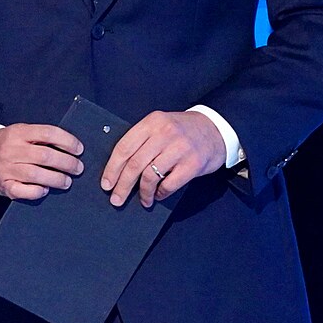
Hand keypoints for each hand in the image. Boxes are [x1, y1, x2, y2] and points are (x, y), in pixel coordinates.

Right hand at [0, 124, 85, 200]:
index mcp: (18, 132)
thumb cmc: (7, 144)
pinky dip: (38, 191)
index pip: (48, 133)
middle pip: (45, 156)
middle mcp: (12, 150)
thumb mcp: (21, 132)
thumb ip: (40, 137)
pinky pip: (24, 191)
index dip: (67, 141)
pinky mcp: (4, 186)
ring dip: (57, 179)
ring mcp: (6, 169)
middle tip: (78, 168)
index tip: (79, 149)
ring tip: (67, 181)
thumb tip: (70, 147)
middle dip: (67, 163)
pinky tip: (45, 189)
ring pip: (37, 175)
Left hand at [101, 110, 224, 208]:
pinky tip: (158, 195)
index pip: (124, 147)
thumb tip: (119, 169)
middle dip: (122, 185)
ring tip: (143, 200)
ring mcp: (180, 148)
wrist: (216, 129)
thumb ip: (142, 141)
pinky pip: (169, 184)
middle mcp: (164, 133)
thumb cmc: (183, 131)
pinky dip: (160, 193)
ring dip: (143, 192)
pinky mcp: (193, 164)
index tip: (106, 183)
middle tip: (116, 198)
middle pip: (134, 164)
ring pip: (150, 176)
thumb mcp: (160, 125)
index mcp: (152, 122)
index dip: (112, 168)